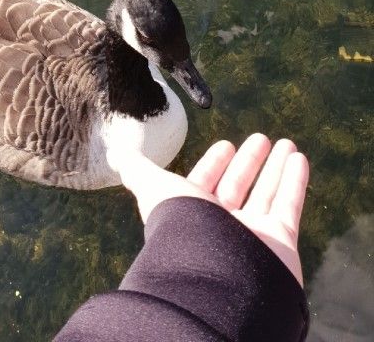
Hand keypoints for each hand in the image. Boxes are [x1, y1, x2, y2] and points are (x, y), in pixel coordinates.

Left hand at [120, 134, 308, 284]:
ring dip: (275, 166)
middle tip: (260, 139)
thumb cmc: (182, 227)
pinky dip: (294, 181)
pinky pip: (288, 206)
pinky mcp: (279, 242)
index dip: (214, 163)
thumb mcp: (154, 188)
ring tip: (285, 142)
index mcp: (191, 214)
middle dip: (247, 162)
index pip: (204, 183)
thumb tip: (116, 150)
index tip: (226, 144)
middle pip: (237, 186)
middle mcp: (220, 225)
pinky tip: (297, 157)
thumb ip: (137, 169)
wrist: (217, 276)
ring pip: (265, 193)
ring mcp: (251, 235)